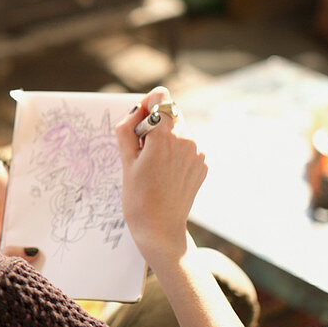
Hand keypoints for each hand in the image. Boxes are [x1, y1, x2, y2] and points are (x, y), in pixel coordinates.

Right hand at [115, 86, 207, 264]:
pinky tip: (165, 172)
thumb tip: (138, 109)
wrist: (160, 229)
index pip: (162, 97)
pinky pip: (187, 145)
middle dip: (155, 122)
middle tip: (142, 150)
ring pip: (179, 128)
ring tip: (153, 164)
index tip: (138, 125)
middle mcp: (187, 140)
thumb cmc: (137, 197)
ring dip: (166, 137)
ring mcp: (198, 153)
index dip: (146, 106)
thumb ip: (128, 127)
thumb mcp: (125, 160)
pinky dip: (176, 151)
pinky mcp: (203, 164)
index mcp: (165, 137)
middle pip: (170, 112)